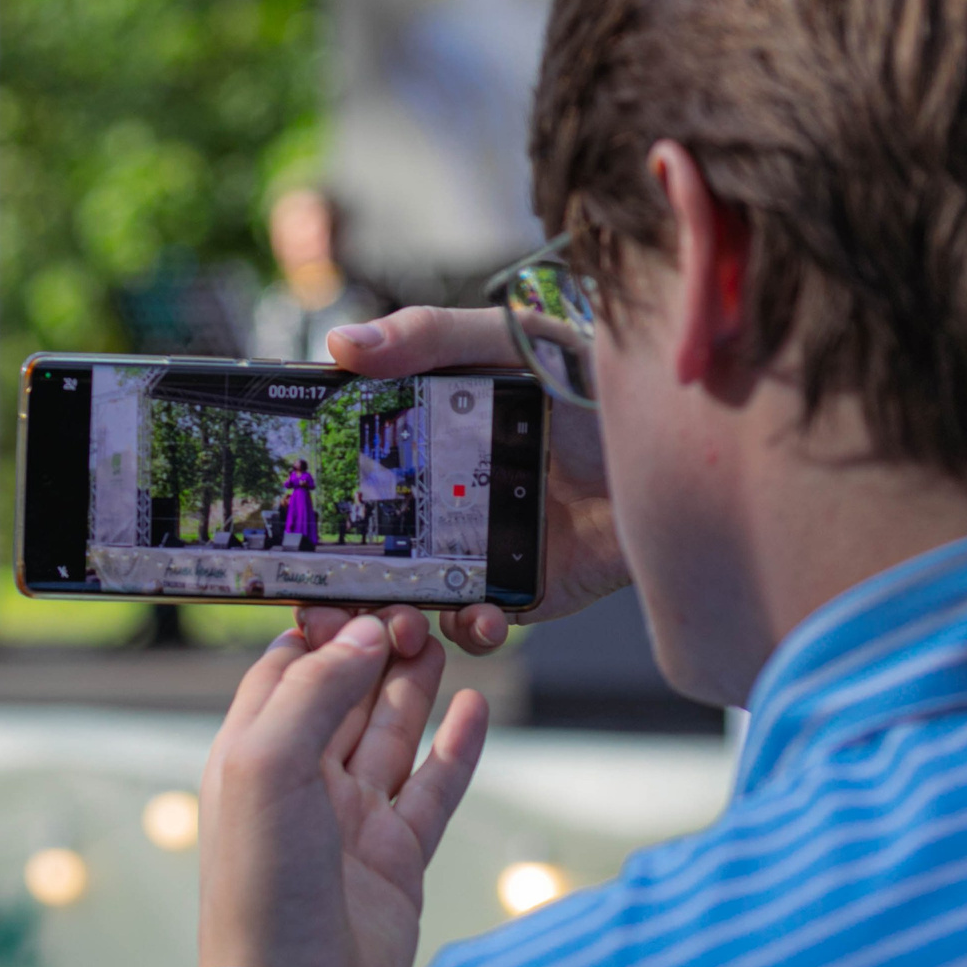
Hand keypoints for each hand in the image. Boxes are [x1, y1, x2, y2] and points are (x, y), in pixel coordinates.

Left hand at [197, 608, 488, 966]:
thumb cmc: (262, 890)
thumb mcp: (267, 766)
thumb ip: (313, 691)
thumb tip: (360, 635)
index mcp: (251, 757)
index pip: (284, 672)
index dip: (321, 632)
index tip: (361, 593)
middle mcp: (300, 784)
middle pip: (342, 697)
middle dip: (375, 650)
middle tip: (415, 609)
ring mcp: (351, 821)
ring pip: (388, 734)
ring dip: (413, 686)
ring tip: (441, 639)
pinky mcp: (397, 857)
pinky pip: (433, 787)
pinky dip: (455, 747)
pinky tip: (474, 707)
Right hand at [303, 305, 625, 655]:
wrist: (684, 455)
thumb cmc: (594, 388)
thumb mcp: (510, 343)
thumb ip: (429, 336)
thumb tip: (340, 344)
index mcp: (424, 438)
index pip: (348, 469)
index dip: (312, 492)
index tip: (282, 513)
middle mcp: (441, 498)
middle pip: (363, 547)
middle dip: (334, 583)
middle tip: (317, 601)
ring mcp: (478, 551)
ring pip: (408, 596)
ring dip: (388, 616)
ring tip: (388, 619)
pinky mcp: (520, 593)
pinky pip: (475, 626)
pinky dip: (467, 630)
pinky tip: (477, 615)